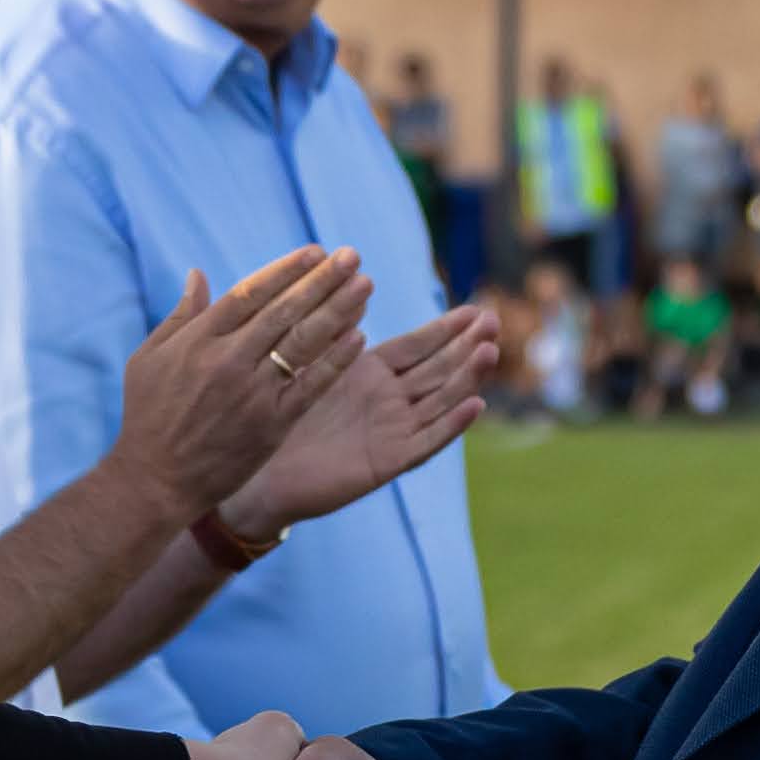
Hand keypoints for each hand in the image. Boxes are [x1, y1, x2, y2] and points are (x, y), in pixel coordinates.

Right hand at [117, 250, 374, 519]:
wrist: (156, 480)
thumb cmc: (147, 416)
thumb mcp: (149, 358)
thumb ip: (180, 316)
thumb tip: (198, 274)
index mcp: (199, 340)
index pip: (251, 292)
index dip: (286, 270)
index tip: (315, 252)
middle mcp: (229, 360)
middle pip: (284, 310)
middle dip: (321, 280)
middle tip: (351, 256)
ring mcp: (252, 393)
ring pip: (303, 343)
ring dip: (338, 310)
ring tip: (365, 285)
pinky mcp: (271, 424)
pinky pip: (311, 386)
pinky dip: (335, 361)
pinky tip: (359, 336)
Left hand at [234, 305, 498, 529]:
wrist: (264, 474)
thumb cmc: (282, 418)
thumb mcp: (312, 366)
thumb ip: (336, 332)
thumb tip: (354, 285)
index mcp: (372, 374)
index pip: (418, 345)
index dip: (447, 329)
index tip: (475, 309)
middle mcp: (390, 401)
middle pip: (438, 369)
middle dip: (466, 346)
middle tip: (495, 322)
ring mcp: (393, 431)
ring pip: (440, 400)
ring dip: (467, 378)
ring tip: (489, 352)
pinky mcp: (388, 462)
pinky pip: (426, 442)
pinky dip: (451, 425)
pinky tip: (474, 405)